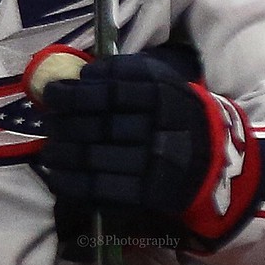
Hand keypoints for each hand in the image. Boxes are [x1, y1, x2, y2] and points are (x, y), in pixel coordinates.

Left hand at [36, 51, 262, 250]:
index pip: (108, 92)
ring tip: (49, 152)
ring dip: (63, 155)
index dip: (73, 94)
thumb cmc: (174, 110)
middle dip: (64, 125)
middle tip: (48, 124)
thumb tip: (82, 75)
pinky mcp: (151, 193)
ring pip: (95, 158)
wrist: (216, 156)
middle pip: (98, 126)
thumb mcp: (159, 78)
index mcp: (161, 95)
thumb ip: (122, 71)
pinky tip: (56, 177)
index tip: (51, 94)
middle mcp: (158, 129)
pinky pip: (104, 190)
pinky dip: (74, 184)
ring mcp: (154, 164)